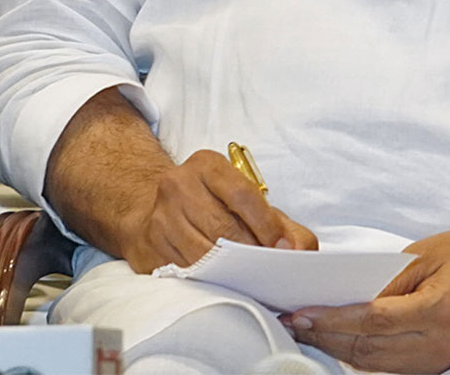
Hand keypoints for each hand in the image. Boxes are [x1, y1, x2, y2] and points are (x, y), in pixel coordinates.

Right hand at [115, 148, 317, 272]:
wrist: (153, 207)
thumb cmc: (211, 203)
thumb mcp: (246, 199)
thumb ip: (281, 222)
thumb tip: (301, 250)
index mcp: (207, 165)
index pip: (242, 195)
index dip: (265, 224)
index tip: (282, 247)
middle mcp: (178, 186)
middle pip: (222, 227)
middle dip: (251, 253)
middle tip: (270, 270)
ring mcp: (159, 217)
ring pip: (202, 253)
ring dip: (230, 272)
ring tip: (251, 280)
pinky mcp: (149, 247)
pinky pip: (184, 271)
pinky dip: (207, 281)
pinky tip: (223, 284)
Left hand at [286, 226, 449, 373]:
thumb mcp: (432, 251)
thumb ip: (390, 277)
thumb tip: (349, 295)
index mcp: (437, 310)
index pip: (371, 321)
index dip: (331, 319)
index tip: (300, 313)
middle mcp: (436, 344)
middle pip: (366, 349)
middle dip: (325, 336)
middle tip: (293, 322)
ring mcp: (438, 361)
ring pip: (373, 364)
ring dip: (338, 349)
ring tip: (309, 332)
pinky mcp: (439, 366)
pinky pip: (389, 367)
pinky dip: (361, 355)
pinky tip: (342, 341)